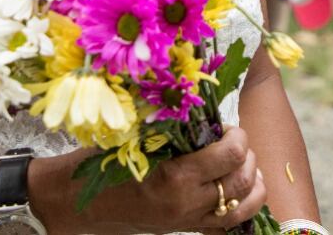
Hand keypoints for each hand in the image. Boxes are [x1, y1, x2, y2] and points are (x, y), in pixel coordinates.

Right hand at [33, 127, 265, 234]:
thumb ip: (176, 128)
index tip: (228, 127)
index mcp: (175, 177)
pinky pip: (226, 224)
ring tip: (246, 164)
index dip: (238, 136)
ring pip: (243, 207)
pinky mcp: (185, 230)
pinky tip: (242, 190)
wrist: (80, 202)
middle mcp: (186, 203)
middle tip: (234, 141)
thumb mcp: (139, 137)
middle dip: (247, 155)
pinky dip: (242, 206)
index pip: (231, 155)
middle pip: (241, 180)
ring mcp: (187, 221)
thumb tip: (209, 109)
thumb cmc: (104, 162)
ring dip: (252, 183)